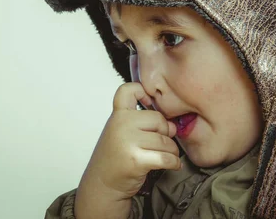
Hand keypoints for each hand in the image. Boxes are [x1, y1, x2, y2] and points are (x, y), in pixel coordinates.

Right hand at [80, 82, 180, 199]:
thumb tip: (173, 126)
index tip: (149, 103)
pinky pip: (167, 157)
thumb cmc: (116, 157)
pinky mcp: (136, 160)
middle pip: (159, 119)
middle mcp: (121, 125)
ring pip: (166, 141)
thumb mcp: (123, 133)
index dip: (143, 92)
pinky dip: (174, 163)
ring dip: (172, 151)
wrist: (102, 186)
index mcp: (117, 115)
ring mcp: (127, 142)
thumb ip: (145, 124)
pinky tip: (172, 165)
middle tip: (160, 143)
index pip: (129, 90)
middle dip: (166, 133)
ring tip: (165, 156)